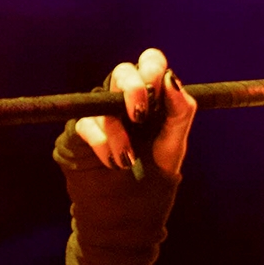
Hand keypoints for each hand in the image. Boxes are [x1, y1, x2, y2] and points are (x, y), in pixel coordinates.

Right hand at [71, 48, 194, 178]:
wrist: (131, 202)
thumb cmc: (156, 168)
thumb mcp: (175, 141)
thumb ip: (180, 110)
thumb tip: (172, 79)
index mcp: (153, 94)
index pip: (151, 62)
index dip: (152, 67)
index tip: (157, 88)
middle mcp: (126, 96)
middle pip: (123, 71)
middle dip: (133, 89)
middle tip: (139, 116)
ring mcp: (103, 111)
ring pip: (104, 100)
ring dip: (118, 132)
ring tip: (128, 158)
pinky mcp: (83, 128)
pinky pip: (87, 124)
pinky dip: (102, 144)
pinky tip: (113, 162)